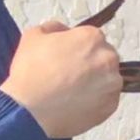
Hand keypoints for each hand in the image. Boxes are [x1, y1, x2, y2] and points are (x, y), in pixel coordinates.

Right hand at [2, 21, 122, 137]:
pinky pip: (106, 100)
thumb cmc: (29, 75)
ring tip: (71, 91)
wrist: (28, 112)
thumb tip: (63, 30)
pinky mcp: (110, 107)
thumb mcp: (33, 36)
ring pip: (107, 80)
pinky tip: (76, 102)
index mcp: (91, 38)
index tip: (68, 56)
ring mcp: (111, 85)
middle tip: (69, 74)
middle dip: (90, 64)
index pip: (92, 38)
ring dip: (94, 82)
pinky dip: (95, 101)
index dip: (78, 47)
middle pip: (103, 57)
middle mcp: (107, 59)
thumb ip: (54, 27)